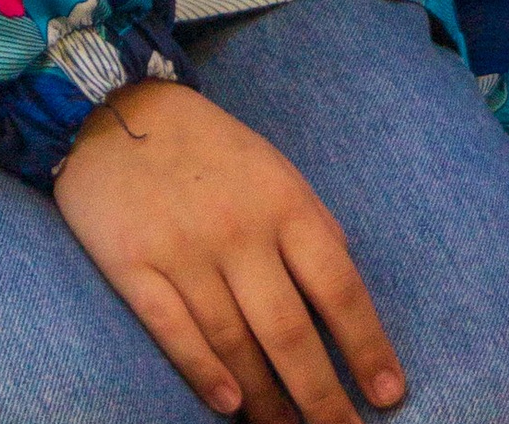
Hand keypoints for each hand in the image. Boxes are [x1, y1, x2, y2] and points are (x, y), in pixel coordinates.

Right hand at [54, 79, 401, 423]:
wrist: (120, 115)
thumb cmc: (211, 149)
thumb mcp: (275, 170)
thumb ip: (309, 225)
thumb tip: (343, 281)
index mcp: (287, 202)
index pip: (339, 286)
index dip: (366, 344)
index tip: (388, 393)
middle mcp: (242, 231)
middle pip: (290, 329)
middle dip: (321, 393)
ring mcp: (187, 252)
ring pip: (236, 341)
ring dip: (266, 397)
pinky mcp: (134, 267)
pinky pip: (175, 331)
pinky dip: (204, 372)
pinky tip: (231, 405)